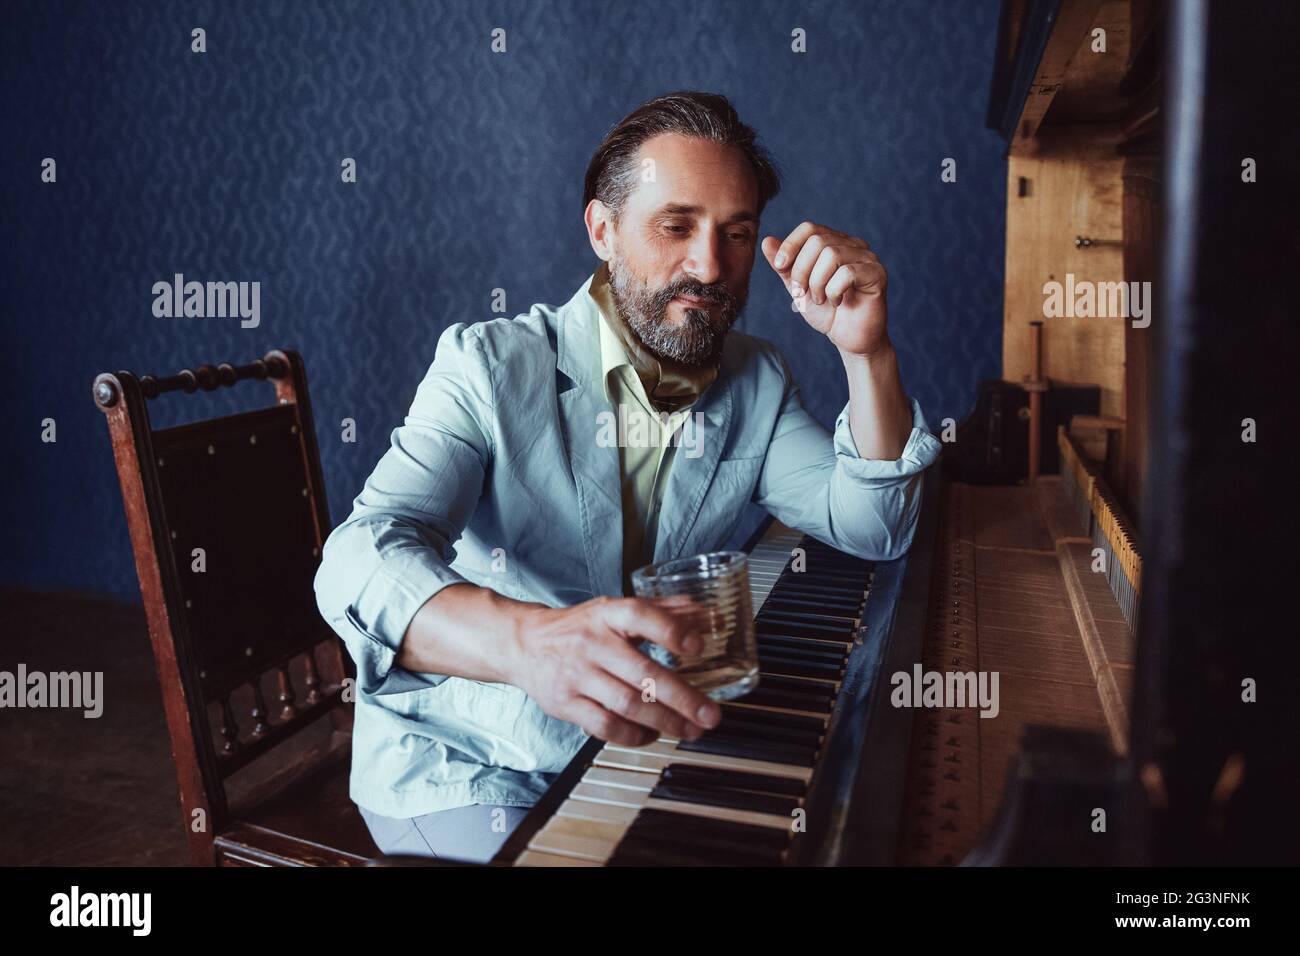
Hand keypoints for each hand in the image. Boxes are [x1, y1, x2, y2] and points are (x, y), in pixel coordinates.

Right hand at [508, 595, 722, 746]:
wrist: (524, 644)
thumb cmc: (577, 628)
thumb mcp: (613, 611)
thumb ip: (659, 611)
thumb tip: (703, 612)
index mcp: (607, 615)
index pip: (640, 616)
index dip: (671, 630)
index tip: (699, 647)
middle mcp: (592, 643)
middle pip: (641, 672)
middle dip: (681, 697)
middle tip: (710, 714)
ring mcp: (577, 675)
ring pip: (626, 703)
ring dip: (664, 721)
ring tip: (690, 730)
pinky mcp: (566, 704)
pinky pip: (604, 726)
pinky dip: (632, 735)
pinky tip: (652, 735)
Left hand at [761, 222, 890, 357]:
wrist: (849, 339)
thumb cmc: (827, 313)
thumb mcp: (798, 288)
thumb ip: (784, 266)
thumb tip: (767, 241)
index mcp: (835, 243)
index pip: (809, 228)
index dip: (791, 245)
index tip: (780, 267)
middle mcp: (853, 245)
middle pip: (818, 241)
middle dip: (802, 270)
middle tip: (802, 293)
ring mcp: (868, 258)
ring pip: (832, 255)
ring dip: (817, 283)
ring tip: (820, 300)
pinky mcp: (877, 274)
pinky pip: (847, 273)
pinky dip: (834, 291)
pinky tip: (837, 302)